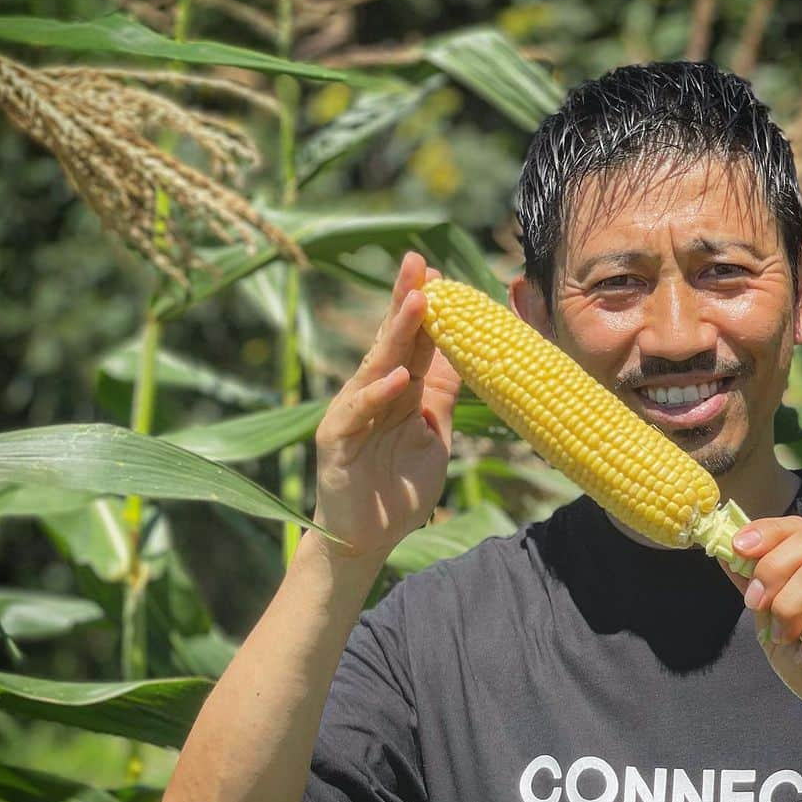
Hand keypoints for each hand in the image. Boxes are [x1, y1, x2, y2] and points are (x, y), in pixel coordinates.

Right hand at [310, 252, 460, 559]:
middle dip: (407, 301)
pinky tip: (398, 377)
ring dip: (397, 334)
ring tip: (418, 301)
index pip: (414, 343)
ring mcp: (352, 416)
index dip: (427, 310)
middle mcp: (373, 395)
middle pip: (392, 342)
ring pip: (375, 367)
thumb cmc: (399, 489)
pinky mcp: (335, 442)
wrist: (368, 539)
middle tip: (419, 262)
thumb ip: (441, 396)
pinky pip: (358, 413)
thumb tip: (466, 354)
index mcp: (398, 392)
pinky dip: (377, 395)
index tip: (442, 274)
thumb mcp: (432, 435)